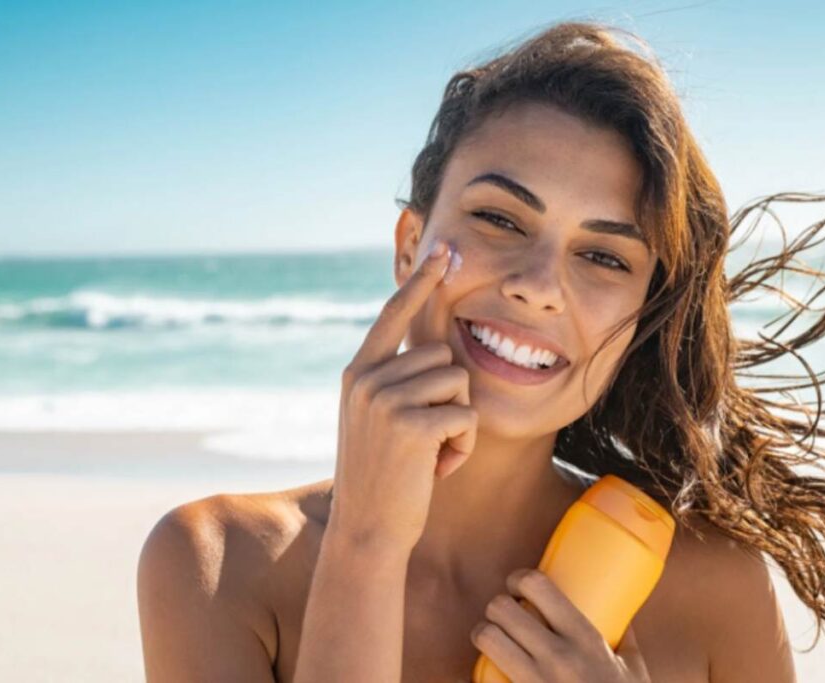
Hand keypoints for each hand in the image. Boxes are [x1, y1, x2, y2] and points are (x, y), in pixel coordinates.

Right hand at [328, 239, 477, 552]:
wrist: (367, 530)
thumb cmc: (382, 478)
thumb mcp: (376, 420)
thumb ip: (394, 382)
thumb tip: (437, 349)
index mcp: (357, 373)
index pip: (394, 315)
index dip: (421, 282)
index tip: (444, 250)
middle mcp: (366, 378)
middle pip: (443, 356)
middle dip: (449, 400)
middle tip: (424, 442)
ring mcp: (385, 399)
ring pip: (459, 383)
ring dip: (458, 424)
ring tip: (429, 455)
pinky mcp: (410, 424)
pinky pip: (466, 415)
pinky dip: (463, 447)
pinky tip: (436, 470)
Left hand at [471, 568, 651, 682]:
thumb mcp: (634, 671)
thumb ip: (626, 639)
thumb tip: (621, 611)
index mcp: (586, 640)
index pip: (538, 586)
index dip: (519, 578)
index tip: (517, 586)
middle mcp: (557, 658)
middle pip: (501, 608)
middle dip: (497, 606)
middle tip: (504, 615)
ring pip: (485, 637)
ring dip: (484, 633)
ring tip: (493, 638)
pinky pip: (484, 676)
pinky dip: (481, 672)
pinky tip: (488, 672)